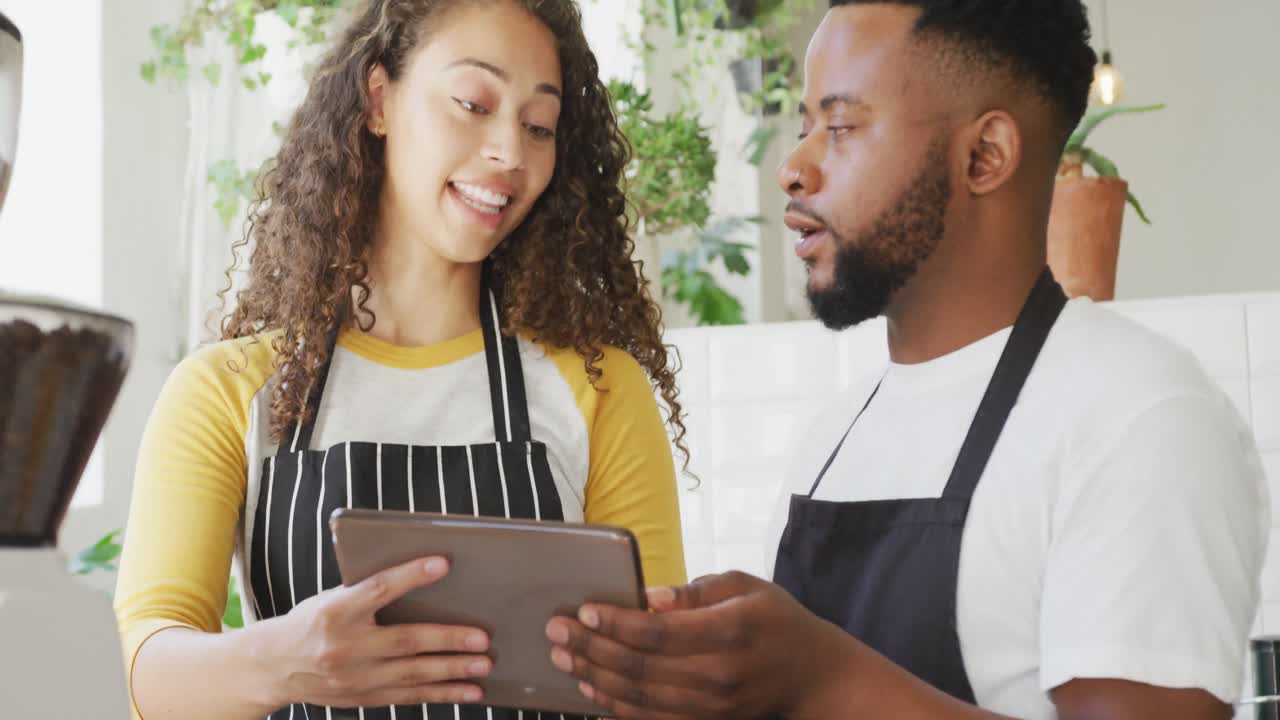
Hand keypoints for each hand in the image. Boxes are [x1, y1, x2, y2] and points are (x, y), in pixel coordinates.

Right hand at [262, 556, 491, 708]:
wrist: (271, 666)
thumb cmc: (310, 622)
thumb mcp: (330, 598)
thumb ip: (367, 592)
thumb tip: (422, 578)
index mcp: (335, 612)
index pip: (377, 590)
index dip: (410, 576)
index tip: (442, 564)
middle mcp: (344, 647)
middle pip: (404, 641)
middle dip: (447, 640)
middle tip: (482, 638)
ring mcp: (353, 677)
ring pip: (412, 675)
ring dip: (452, 672)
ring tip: (483, 667)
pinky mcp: (361, 698)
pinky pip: (408, 697)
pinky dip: (441, 694)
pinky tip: (467, 691)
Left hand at [544, 571, 846, 719]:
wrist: (811, 675)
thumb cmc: (775, 620)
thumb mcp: (746, 586)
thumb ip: (697, 591)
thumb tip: (650, 598)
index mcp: (729, 632)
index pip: (659, 632)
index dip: (616, 623)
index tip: (584, 609)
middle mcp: (718, 675)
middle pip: (641, 667)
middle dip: (591, 648)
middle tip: (556, 631)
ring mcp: (711, 706)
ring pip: (639, 698)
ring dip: (595, 678)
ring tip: (563, 658)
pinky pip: (651, 719)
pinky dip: (616, 707)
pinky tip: (591, 689)